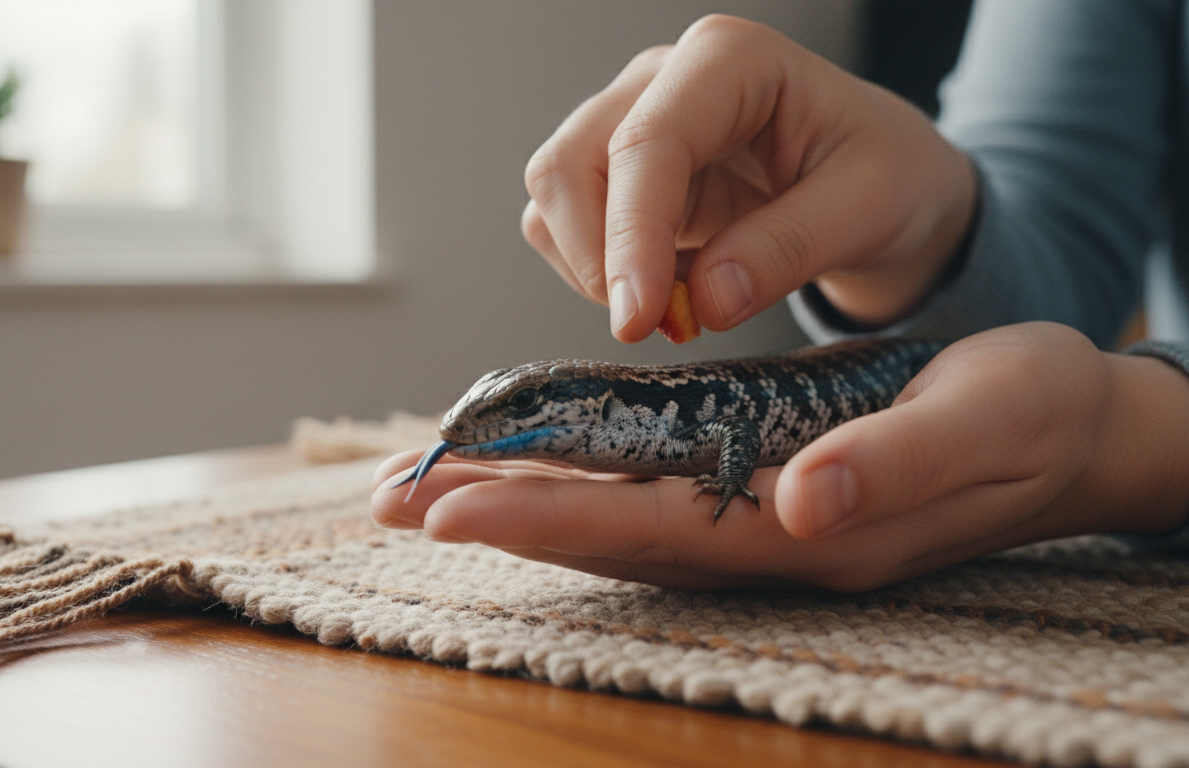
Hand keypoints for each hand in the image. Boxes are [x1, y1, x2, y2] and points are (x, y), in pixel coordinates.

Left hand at [370, 323, 1188, 590]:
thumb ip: (893, 471)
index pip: (652, 530)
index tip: (453, 505)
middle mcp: (770, 535)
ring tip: (433, 487)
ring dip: (523, 502)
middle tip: (396, 498)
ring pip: (620, 516)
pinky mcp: (767, 478)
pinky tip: (535, 465)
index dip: (550, 518)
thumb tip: (802, 505)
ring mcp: (764, 515)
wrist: (1074, 427)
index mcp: (811, 530)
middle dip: (501, 517)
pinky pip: (653, 487)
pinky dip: (581, 478)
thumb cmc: (1036, 417)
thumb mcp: (986, 425)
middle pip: (611, 535)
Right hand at [522, 14, 976, 341]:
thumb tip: (705, 301)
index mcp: (729, 60)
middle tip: (661, 324)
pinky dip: (602, 275)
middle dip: (599, 258)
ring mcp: (628, 125)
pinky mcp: (616, 178)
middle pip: (569, 165)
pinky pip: (565, 231)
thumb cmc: (885, 173)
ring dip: (597, 270)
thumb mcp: (870, 208)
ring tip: (682, 301)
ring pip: (552, 199)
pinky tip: (669, 286)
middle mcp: (661, 81)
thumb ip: (790, 249)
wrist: (882, 183)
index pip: (645, 144)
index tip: (637, 318)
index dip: (630, 235)